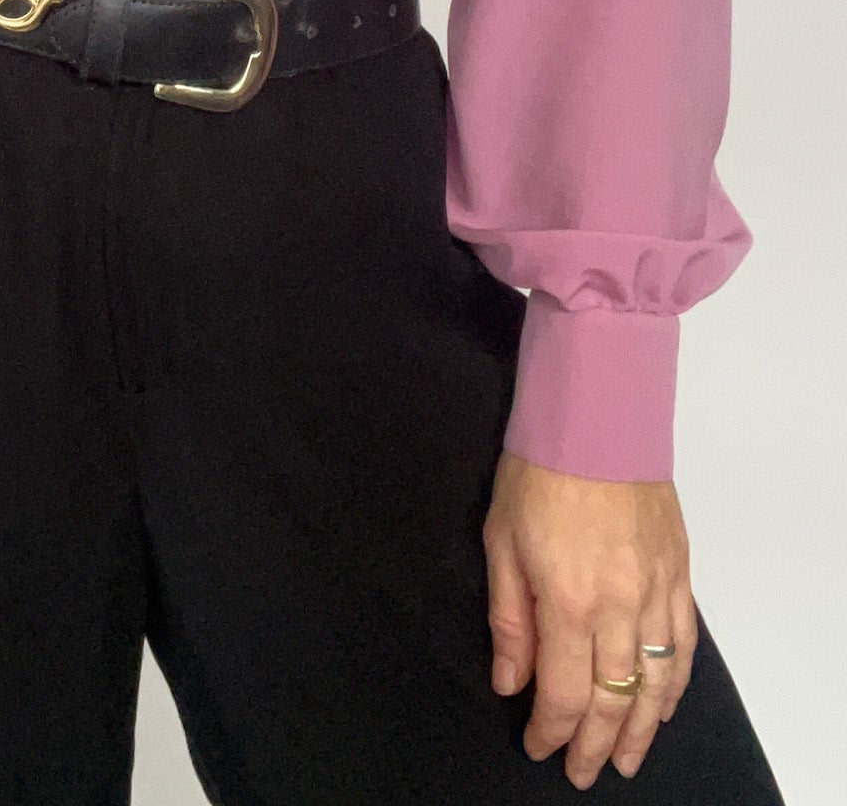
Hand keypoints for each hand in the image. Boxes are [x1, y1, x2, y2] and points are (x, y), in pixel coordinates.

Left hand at [482, 448, 696, 788]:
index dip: (551, 730)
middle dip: (597, 744)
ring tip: (629, 760)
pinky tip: (664, 703)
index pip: (566, 692)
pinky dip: (676, 683)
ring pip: (657, 682)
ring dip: (644, 728)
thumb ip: (510, 619)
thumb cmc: (537, 470)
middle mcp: (619, 605)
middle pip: (616, 698)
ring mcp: (656, 590)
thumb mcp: (500, 540)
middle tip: (583, 772)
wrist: (596, 415)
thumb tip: (510, 683)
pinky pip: (684, 643)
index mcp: (568, 600)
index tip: (538, 746)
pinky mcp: (679, 571)